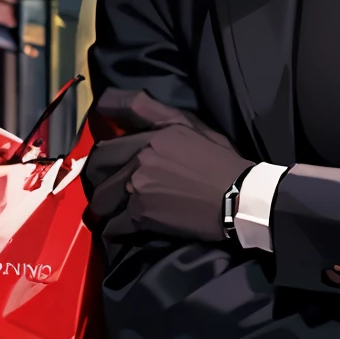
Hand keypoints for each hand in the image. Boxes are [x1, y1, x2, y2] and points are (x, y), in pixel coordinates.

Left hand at [84, 88, 251, 244]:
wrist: (241, 199)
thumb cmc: (225, 164)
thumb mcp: (199, 129)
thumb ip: (164, 117)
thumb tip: (137, 114)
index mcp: (158, 132)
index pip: (122, 107)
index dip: (105, 111)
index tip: (100, 116)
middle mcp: (143, 154)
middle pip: (99, 160)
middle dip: (98, 173)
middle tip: (106, 182)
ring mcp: (139, 184)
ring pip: (102, 195)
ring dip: (105, 204)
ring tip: (112, 211)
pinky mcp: (141, 213)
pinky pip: (114, 223)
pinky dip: (116, 230)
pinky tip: (122, 231)